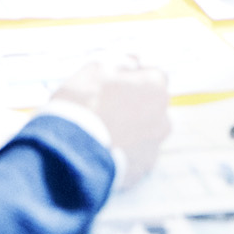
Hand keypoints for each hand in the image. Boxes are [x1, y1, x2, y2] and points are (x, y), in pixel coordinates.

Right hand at [51, 57, 170, 187]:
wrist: (71, 152)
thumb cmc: (83, 102)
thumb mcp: (98, 68)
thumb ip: (122, 63)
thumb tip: (135, 63)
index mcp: (156, 88)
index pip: (155, 75)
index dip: (134, 76)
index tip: (115, 81)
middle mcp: (163, 118)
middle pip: (152, 106)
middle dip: (136, 104)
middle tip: (108, 106)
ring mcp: (154, 147)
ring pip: (146, 132)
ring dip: (132, 129)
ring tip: (104, 131)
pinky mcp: (142, 171)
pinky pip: (135, 155)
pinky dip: (125, 151)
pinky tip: (103, 149)